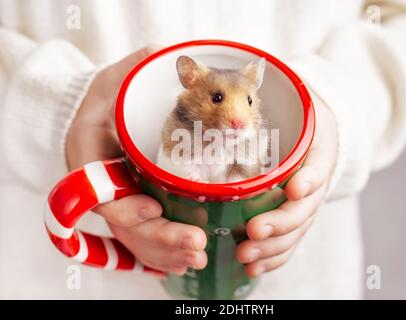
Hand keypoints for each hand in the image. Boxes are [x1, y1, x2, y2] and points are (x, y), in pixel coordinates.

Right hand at [66, 48, 207, 274]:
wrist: (114, 106)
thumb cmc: (119, 89)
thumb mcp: (125, 74)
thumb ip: (143, 69)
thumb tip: (173, 59)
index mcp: (91, 150)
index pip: (100, 190)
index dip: (124, 207)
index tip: (152, 208)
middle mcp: (101, 182)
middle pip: (124, 224)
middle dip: (160, 238)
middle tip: (196, 245)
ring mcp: (118, 196)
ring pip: (136, 237)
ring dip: (166, 252)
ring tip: (198, 256)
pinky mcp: (136, 203)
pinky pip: (144, 236)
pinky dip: (164, 251)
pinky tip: (187, 258)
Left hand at [236, 96, 337, 276]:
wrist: (319, 133)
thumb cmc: (302, 117)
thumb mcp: (300, 100)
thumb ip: (277, 94)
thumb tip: (249, 70)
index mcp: (319, 152)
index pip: (318, 168)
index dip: (308, 181)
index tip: (293, 190)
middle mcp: (315, 182)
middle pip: (303, 209)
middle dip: (279, 223)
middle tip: (252, 231)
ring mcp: (307, 203)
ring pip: (295, 231)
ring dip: (272, 247)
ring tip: (246, 257)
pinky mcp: (295, 216)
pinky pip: (289, 241)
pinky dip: (274, 257)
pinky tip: (253, 268)